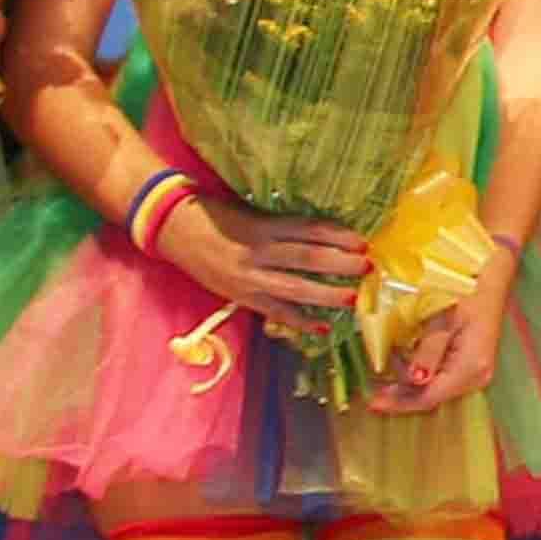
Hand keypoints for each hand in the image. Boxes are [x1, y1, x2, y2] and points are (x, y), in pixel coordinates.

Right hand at [159, 196, 368, 324]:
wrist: (172, 228)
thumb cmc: (217, 216)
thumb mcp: (252, 212)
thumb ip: (283, 225)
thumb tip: (326, 235)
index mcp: (263, 225)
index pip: (308, 230)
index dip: (338, 236)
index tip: (363, 241)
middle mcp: (258, 251)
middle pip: (308, 258)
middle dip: (341, 264)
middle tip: (368, 267)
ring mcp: (249, 277)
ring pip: (295, 288)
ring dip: (327, 295)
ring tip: (354, 298)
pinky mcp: (241, 296)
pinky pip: (275, 312)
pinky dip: (300, 321)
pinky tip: (322, 327)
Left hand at [365, 262, 513, 414]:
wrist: (490, 276)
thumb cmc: (466, 291)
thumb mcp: (442, 318)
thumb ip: (428, 351)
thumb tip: (416, 380)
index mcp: (470, 367)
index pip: (429, 397)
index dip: (399, 403)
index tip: (371, 403)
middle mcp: (476, 376)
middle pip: (433, 397)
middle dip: (401, 396)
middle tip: (372, 392)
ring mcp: (476, 371)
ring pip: (436, 390)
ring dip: (408, 385)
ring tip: (386, 371)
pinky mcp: (472, 364)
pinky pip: (442, 378)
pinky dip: (419, 376)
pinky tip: (404, 364)